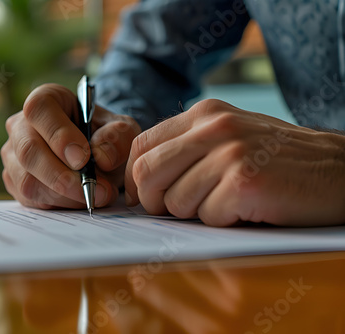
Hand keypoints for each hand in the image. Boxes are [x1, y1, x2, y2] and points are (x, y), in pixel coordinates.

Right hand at [1, 84, 140, 208]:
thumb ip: (118, 138)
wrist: (99, 157)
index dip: (59, 135)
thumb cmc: (105, 136)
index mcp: (45, 100)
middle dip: (62, 176)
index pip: (39, 110)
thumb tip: (102, 157)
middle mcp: (21, 125)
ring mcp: (13, 155)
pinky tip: (80, 199)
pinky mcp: (15, 181)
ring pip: (28, 180)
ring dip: (65, 195)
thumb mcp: (122, 130)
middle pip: (29, 151)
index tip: (83, 158)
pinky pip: (31, 199)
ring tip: (96, 196)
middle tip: (92, 189)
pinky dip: (59, 204)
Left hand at [125, 99, 344, 226]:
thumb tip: (139, 181)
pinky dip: (223, 221)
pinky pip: (208, 216)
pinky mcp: (245, 181)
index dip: (135, 178)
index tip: (145, 197)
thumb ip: (186, 150)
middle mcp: (214, 127)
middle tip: (178, 210)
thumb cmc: (278, 161)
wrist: (339, 171)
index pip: (141, 145)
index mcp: (204, 114)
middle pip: (146, 173)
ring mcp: (230, 152)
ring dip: (196, 213)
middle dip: (154, 202)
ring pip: (175, 202)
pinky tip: (248, 208)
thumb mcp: (229, 138)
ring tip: (227, 203)